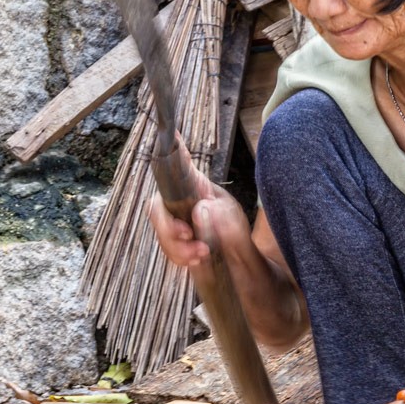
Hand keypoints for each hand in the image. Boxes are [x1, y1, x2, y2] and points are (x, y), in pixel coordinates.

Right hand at [147, 145, 250, 283]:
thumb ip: (224, 221)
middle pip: (158, 205)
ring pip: (161, 230)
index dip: (173, 151)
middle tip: (188, 236)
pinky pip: (167, 248)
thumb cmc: (240, 239)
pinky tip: (196, 260)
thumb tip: (200, 208)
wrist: (246, 267)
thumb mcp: (236, 226)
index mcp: (200, 189)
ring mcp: (180, 223)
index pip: (181, 166)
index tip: (173, 136)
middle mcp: (185, 203)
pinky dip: (179, 256)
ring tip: (202, 254)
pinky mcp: (178, 243)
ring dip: (177, 246)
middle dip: (167, 225)